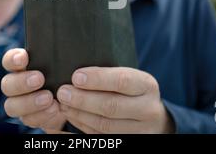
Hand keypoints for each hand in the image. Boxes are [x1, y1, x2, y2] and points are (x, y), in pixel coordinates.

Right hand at [1, 48, 66, 132]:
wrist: (76, 97)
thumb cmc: (67, 73)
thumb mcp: (64, 62)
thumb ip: (58, 55)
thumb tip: (64, 44)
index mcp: (22, 67)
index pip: (9, 60)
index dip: (13, 59)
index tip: (23, 57)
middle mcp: (17, 84)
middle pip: (7, 85)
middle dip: (21, 82)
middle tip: (39, 79)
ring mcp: (20, 103)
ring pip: (11, 106)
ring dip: (29, 103)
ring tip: (49, 99)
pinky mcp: (30, 118)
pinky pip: (28, 120)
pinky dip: (42, 116)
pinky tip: (56, 110)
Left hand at [56, 67, 174, 133]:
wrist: (152, 116)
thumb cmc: (133, 89)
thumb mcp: (130, 76)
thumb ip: (108, 74)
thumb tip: (77, 74)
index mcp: (147, 85)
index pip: (122, 81)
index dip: (98, 79)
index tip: (76, 77)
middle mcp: (147, 109)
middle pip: (112, 106)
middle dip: (83, 99)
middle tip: (63, 93)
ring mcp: (140, 130)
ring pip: (105, 125)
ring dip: (80, 115)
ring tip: (63, 105)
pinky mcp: (130, 142)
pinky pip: (102, 136)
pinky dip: (83, 126)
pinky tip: (72, 116)